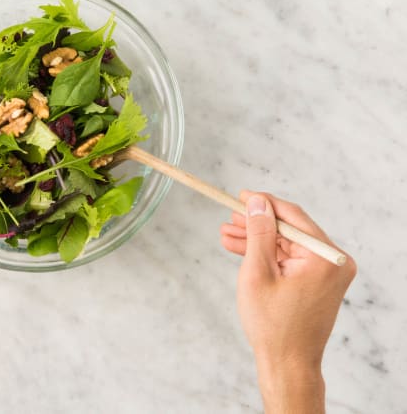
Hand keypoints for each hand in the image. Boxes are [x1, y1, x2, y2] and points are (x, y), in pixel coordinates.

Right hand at [220, 191, 355, 412]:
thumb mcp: (258, 272)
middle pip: (289, 230)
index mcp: (326, 258)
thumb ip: (258, 233)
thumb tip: (257, 202)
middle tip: (229, 217)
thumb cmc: (273, 325)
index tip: (240, 195)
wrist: (287, 364)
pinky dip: (267, 256)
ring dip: (257, 240)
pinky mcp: (318, 282)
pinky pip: (290, 259)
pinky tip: (240, 250)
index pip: (293, 216)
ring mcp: (328, 273)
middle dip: (256, 224)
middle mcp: (334, 262)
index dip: (264, 203)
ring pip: (286, 244)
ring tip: (226, 235)